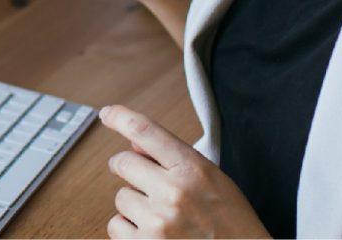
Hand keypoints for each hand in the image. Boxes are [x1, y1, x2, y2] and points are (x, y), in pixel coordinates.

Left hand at [100, 105, 268, 238]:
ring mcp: (158, 222)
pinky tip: (152, 232)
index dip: (121, 118)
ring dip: (134, 204)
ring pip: (120, 197)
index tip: (109, 114)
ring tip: (161, 215)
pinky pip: (116, 226)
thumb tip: (135, 144)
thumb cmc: (233, 225)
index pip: (146, 131)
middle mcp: (174, 193)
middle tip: (142, 180)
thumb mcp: (214, 181)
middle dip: (128, 169)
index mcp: (193, 170)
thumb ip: (176, 160)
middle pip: (123, 163)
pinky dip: (129, 229)